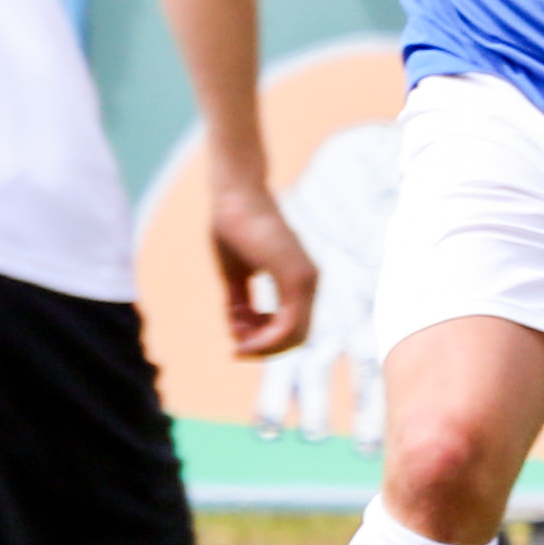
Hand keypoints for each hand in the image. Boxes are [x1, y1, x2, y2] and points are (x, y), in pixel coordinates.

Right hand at [209, 182, 317, 358]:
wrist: (235, 196)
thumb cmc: (233, 228)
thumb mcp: (235, 275)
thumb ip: (240, 304)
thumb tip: (239, 333)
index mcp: (299, 279)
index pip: (294, 327)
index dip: (267, 343)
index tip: (239, 345)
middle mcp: (310, 281)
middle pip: (297, 337)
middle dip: (266, 348)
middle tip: (238, 348)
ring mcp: (307, 279)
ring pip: (295, 336)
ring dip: (264, 345)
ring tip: (236, 338)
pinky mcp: (296, 277)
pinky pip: (288, 324)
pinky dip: (267, 337)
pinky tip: (243, 336)